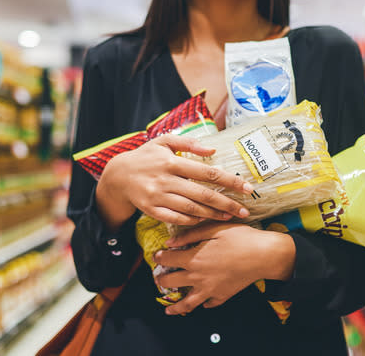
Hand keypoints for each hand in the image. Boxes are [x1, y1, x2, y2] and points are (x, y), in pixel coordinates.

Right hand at [96, 134, 252, 230]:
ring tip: (229, 217)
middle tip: (245, 210)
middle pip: (203, 195)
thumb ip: (188, 143)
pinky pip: (176, 219)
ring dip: (213, 215)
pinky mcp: (152, 210)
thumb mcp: (163, 142)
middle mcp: (166, 180)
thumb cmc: (145, 157)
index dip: (230, 181)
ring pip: (192, 209)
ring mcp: (159, 197)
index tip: (247, 188)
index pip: (208, 173)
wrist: (117, 176)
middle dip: (227, 204)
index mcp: (172, 162)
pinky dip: (192, 221)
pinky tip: (205, 220)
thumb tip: (212, 150)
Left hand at [153, 223, 295, 314]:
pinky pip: (209, 304)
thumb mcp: (215, 228)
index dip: (159, 257)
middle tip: (159, 279)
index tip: (157, 255)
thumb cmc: (241, 238)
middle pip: (171, 282)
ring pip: (187, 303)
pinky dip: (204, 304)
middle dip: (161, 280)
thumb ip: (191, 235)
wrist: (264, 255)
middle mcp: (198, 277)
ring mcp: (210, 289)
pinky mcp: (223, 295)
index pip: (168, 260)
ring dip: (175, 307)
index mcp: (194, 259)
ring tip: (169, 310)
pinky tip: (202, 303)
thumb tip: (170, 242)